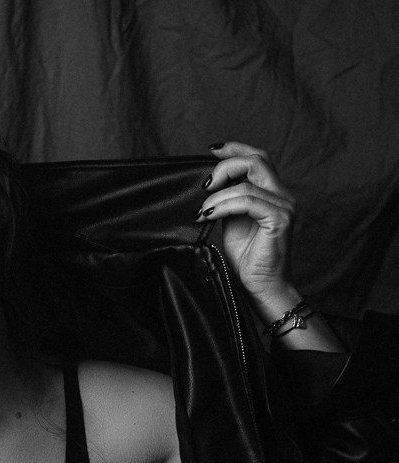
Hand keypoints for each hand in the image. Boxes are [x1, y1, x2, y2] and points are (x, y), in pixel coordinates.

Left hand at [196, 141, 299, 320]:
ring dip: (219, 194)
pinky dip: (225, 205)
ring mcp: (284, 206)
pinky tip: (210, 215)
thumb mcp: (232, 223)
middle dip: (226, 166)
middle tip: (205, 185)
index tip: (211, 150)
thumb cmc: (249, 260)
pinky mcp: (280, 219)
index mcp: (273, 193)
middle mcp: (283, 195)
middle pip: (256, 160)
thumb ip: (228, 202)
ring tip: (204, 210)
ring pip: (248, 182)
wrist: (262, 287)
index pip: (258, 158)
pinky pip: (248, 201)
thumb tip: (210, 186)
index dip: (235, 149)